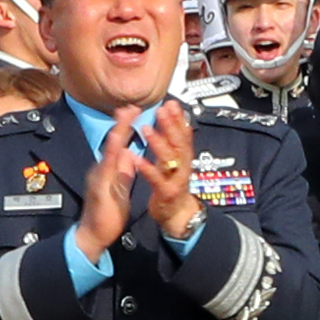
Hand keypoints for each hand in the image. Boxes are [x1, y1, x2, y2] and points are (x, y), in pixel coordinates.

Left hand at [128, 101, 202, 244]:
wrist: (177, 216)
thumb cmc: (172, 186)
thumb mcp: (173, 164)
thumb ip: (170, 145)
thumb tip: (168, 123)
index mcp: (182, 158)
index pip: (182, 135)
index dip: (178, 119)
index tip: (171, 103)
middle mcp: (182, 166)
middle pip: (179, 143)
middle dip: (171, 125)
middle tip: (162, 109)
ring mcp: (176, 180)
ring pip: (170, 159)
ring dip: (159, 143)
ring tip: (146, 128)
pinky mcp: (166, 193)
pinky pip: (156, 179)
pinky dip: (147, 168)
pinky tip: (136, 158)